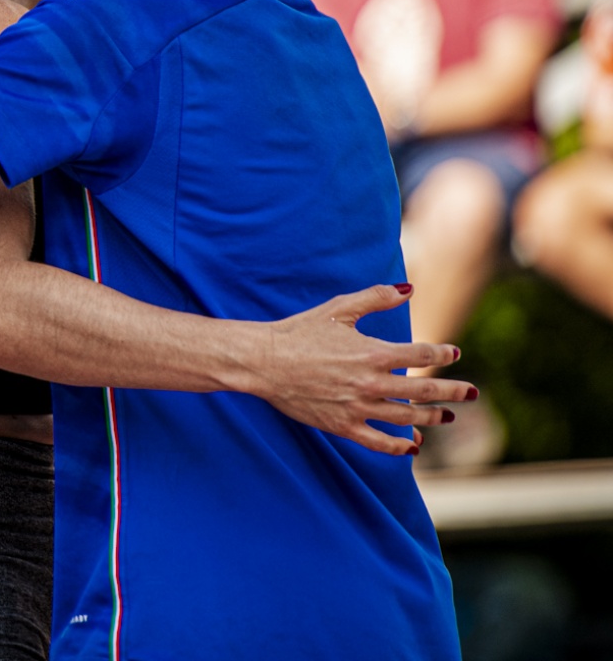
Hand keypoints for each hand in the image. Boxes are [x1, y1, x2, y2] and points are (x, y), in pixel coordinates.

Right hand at [249, 284, 475, 455]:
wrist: (263, 361)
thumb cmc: (299, 331)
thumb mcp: (338, 309)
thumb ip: (375, 298)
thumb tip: (409, 288)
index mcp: (372, 353)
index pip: (421, 356)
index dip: (442, 354)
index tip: (452, 353)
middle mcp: (370, 383)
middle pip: (424, 391)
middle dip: (452, 391)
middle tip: (472, 393)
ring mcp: (358, 408)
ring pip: (406, 418)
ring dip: (431, 417)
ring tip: (446, 416)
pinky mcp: (342, 426)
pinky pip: (379, 442)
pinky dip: (400, 446)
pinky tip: (413, 445)